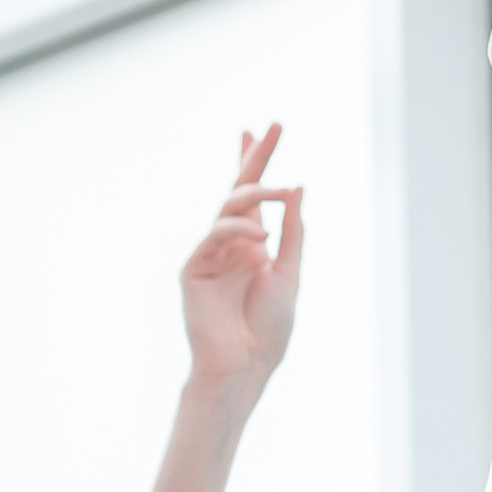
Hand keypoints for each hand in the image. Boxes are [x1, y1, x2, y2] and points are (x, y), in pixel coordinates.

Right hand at [175, 125, 305, 393]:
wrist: (245, 366)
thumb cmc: (268, 329)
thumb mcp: (290, 272)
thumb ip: (293, 231)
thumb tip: (297, 187)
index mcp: (253, 245)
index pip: (255, 197)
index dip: (258, 162)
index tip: (265, 128)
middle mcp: (231, 245)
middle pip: (239, 190)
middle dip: (254, 157)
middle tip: (270, 126)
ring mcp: (211, 255)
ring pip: (229, 208)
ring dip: (257, 194)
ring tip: (284, 190)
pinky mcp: (194, 269)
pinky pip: (215, 235)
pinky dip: (239, 229)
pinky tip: (262, 234)